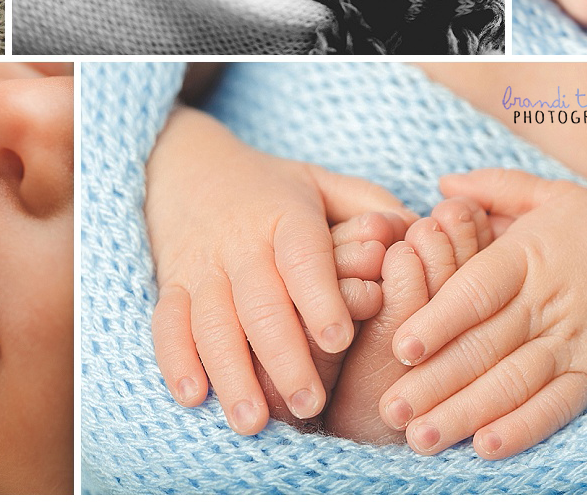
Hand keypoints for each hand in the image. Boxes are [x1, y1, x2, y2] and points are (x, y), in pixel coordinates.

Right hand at [146, 107, 416, 434]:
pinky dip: (176, 360)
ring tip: (254, 420)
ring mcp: (202, 265)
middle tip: (309, 404)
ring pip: (212, 320)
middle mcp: (240, 242)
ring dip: (230, 371)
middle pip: (258, 301)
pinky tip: (194, 396)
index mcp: (285, 216)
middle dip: (282, 356)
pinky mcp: (171, 285)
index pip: (302, 257)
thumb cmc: (272, 187)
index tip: (339, 339)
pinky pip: (167, 323)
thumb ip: (369, 205)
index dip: (318, 296)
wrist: (188, 166)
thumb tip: (418, 230)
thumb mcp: (321, 182)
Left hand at [378, 169, 586, 458]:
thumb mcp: (547, 194)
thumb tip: (442, 185)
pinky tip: (487, 446)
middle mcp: (546, 302)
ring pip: (513, 382)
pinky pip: (556, 405)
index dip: (439, 320)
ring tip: (423, 437)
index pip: (477, 292)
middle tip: (391, 408)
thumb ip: (492, 188)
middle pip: (485, 346)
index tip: (401, 346)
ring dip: (465, 412)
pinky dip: (524, 427)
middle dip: (435, 381)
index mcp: (527, 256)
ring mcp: (571, 341)